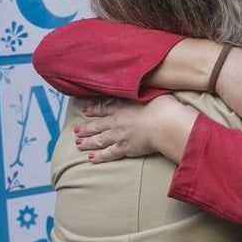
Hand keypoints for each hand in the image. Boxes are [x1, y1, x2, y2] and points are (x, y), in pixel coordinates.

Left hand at [74, 95, 195, 162]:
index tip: (84, 110)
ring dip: (87, 142)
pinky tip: (91, 158)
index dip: (93, 109)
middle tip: (76, 131)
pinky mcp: (125, 149)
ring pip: (99, 140)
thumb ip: (142, 90)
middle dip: (86, 128)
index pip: (104, 107)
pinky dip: (99, 156)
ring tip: (78, 144)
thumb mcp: (150, 92)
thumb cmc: (162, 106)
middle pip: (97, 125)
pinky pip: (108, 154)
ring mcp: (119, 136)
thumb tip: (141, 83)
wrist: (165, 124)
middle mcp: (117, 121)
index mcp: (123, 106)